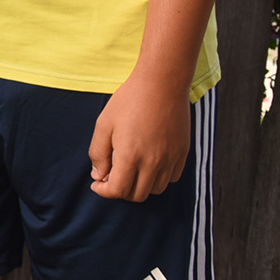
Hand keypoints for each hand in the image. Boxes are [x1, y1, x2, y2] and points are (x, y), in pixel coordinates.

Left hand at [88, 77, 191, 201]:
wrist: (161, 84)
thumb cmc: (129, 101)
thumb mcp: (104, 124)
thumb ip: (98, 153)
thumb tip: (99, 176)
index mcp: (130, 156)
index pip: (118, 191)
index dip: (104, 191)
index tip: (97, 183)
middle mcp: (153, 162)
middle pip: (137, 195)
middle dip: (120, 190)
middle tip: (111, 176)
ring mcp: (171, 159)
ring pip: (155, 189)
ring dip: (139, 185)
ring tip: (129, 169)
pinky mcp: (183, 153)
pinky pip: (171, 178)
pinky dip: (158, 178)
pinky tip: (148, 163)